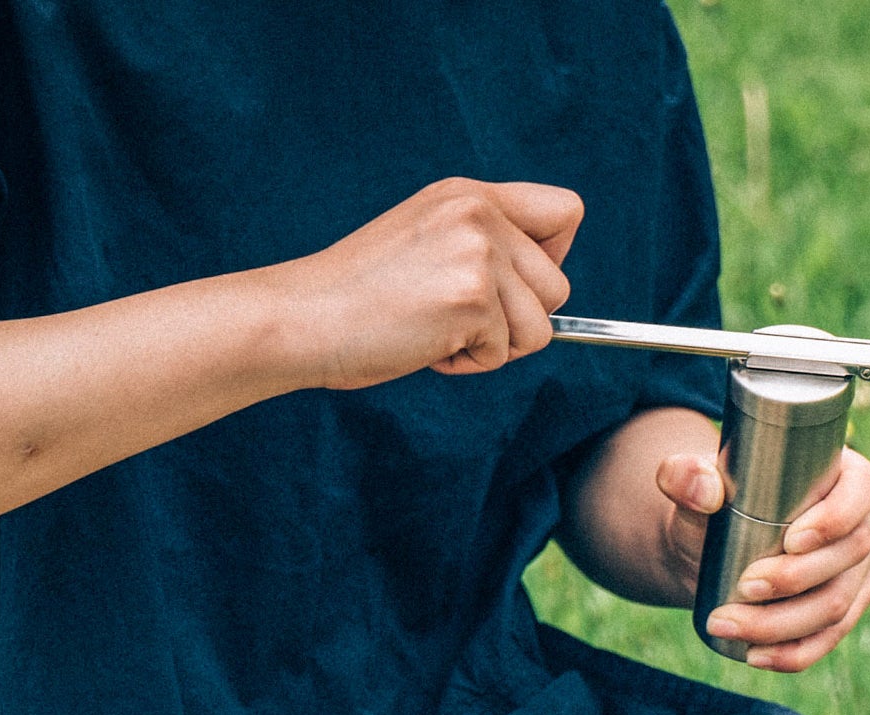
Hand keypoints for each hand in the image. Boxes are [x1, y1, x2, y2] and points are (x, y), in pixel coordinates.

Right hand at [277, 179, 582, 389]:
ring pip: (540, 328)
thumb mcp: (427, 242)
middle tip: (461, 322)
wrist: (303, 318)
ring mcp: (477, 253)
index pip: (566, 211)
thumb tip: (543, 289)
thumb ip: (483, 245)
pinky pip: (503, 354)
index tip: (514, 285)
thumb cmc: (358, 297)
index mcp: (469, 195)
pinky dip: (467, 364)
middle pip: (557, 287)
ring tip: (437, 331)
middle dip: (519, 321)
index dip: (554, 258)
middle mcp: (479, 213)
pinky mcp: (471, 299)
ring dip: (495, 347)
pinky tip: (424, 344)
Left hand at [656, 445, 869, 670]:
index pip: (862, 490)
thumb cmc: (713, 507)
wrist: (710, 552)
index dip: (835, 519)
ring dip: (782, 623)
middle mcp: (861, 523)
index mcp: (843, 476)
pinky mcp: (844, 611)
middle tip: (743, 586)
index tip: (790, 541)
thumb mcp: (691, 484)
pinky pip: (827, 640)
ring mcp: (858, 572)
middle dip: (795, 579)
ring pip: (836, 606)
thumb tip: (704, 490)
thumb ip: (684, 475)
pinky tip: (754, 655)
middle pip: (849, 556)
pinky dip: (792, 653)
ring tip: (727, 624)